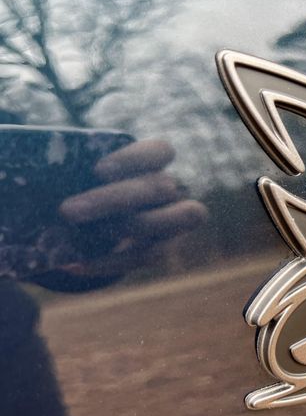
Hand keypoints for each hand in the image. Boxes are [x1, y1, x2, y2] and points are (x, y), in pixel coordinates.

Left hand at [57, 140, 206, 278]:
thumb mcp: (85, 172)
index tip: (97, 171)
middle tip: (67, 211)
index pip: (161, 152)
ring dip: (117, 229)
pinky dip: (107, 263)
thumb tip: (23, 161)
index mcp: (156, 163)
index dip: (135, 159)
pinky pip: (142, 258)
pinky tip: (73, 263)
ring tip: (76, 232)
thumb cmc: (92, 186)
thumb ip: (70, 167)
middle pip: (157, 189)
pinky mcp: (163, 250)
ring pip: (159, 223)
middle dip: (112, 200)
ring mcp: (173, 223)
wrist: (104, 222)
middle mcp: (172, 191)